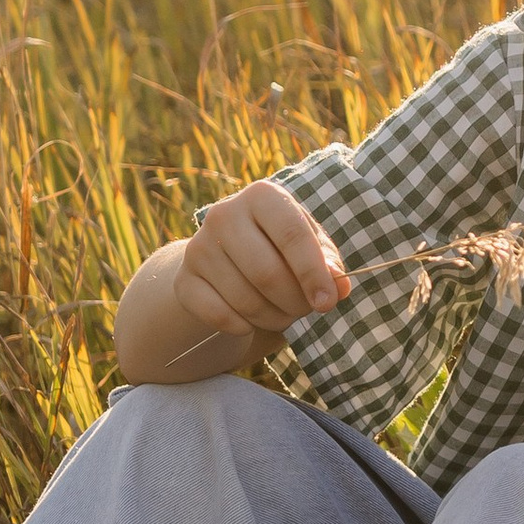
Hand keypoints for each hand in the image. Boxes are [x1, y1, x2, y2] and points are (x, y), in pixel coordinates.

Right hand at [174, 180, 352, 348]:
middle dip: (294, 302)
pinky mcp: (184, 280)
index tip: (327, 302)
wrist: (227, 258)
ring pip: (245, 299)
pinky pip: (218, 315)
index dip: (313, 273)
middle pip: (267, 272)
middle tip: (305, 310)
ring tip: (283, 314)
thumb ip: (327, 264)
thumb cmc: (280, 249)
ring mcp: (198, 247)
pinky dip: (242, 327)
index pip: (291, 235)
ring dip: (273, 317)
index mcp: (262, 196)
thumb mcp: (309, 248)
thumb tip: (338, 286)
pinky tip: (251, 322)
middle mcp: (224, 214)